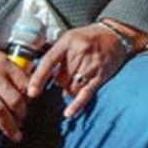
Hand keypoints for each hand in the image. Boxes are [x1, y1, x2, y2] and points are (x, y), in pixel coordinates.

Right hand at [0, 28, 35, 137]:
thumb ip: (9, 70)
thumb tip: (25, 87)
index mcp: (3, 63)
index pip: (26, 84)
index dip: (30, 97)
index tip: (30, 104)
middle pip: (16, 101)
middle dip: (22, 115)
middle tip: (22, 121)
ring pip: (0, 112)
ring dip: (9, 126)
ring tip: (13, 132)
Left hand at [28, 21, 142, 105]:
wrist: (116, 34)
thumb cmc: (90, 37)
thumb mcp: (69, 38)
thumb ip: (56, 53)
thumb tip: (43, 74)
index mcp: (68, 42)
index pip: (49, 61)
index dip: (38, 78)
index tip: (31, 92)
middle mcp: (80, 52)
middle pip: (61, 79)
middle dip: (60, 82)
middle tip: (67, 75)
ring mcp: (92, 64)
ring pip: (71, 88)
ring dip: (69, 90)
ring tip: (75, 81)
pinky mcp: (101, 75)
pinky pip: (86, 93)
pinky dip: (77, 104)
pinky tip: (69, 113)